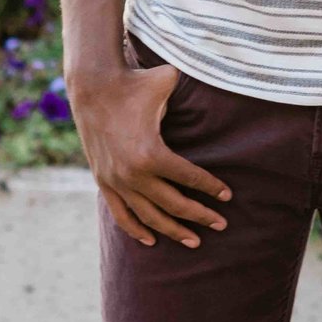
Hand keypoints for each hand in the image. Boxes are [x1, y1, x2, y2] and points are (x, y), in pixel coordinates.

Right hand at [70, 63, 233, 248]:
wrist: (93, 86)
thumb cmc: (136, 82)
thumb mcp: (169, 82)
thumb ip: (193, 88)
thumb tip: (218, 80)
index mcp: (152, 153)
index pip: (190, 178)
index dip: (211, 188)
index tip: (228, 195)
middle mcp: (133, 174)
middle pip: (174, 204)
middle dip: (200, 216)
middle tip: (221, 224)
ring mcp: (116, 181)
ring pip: (149, 216)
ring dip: (172, 230)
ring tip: (194, 240)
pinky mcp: (103, 181)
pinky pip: (121, 214)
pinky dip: (136, 229)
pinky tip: (151, 240)